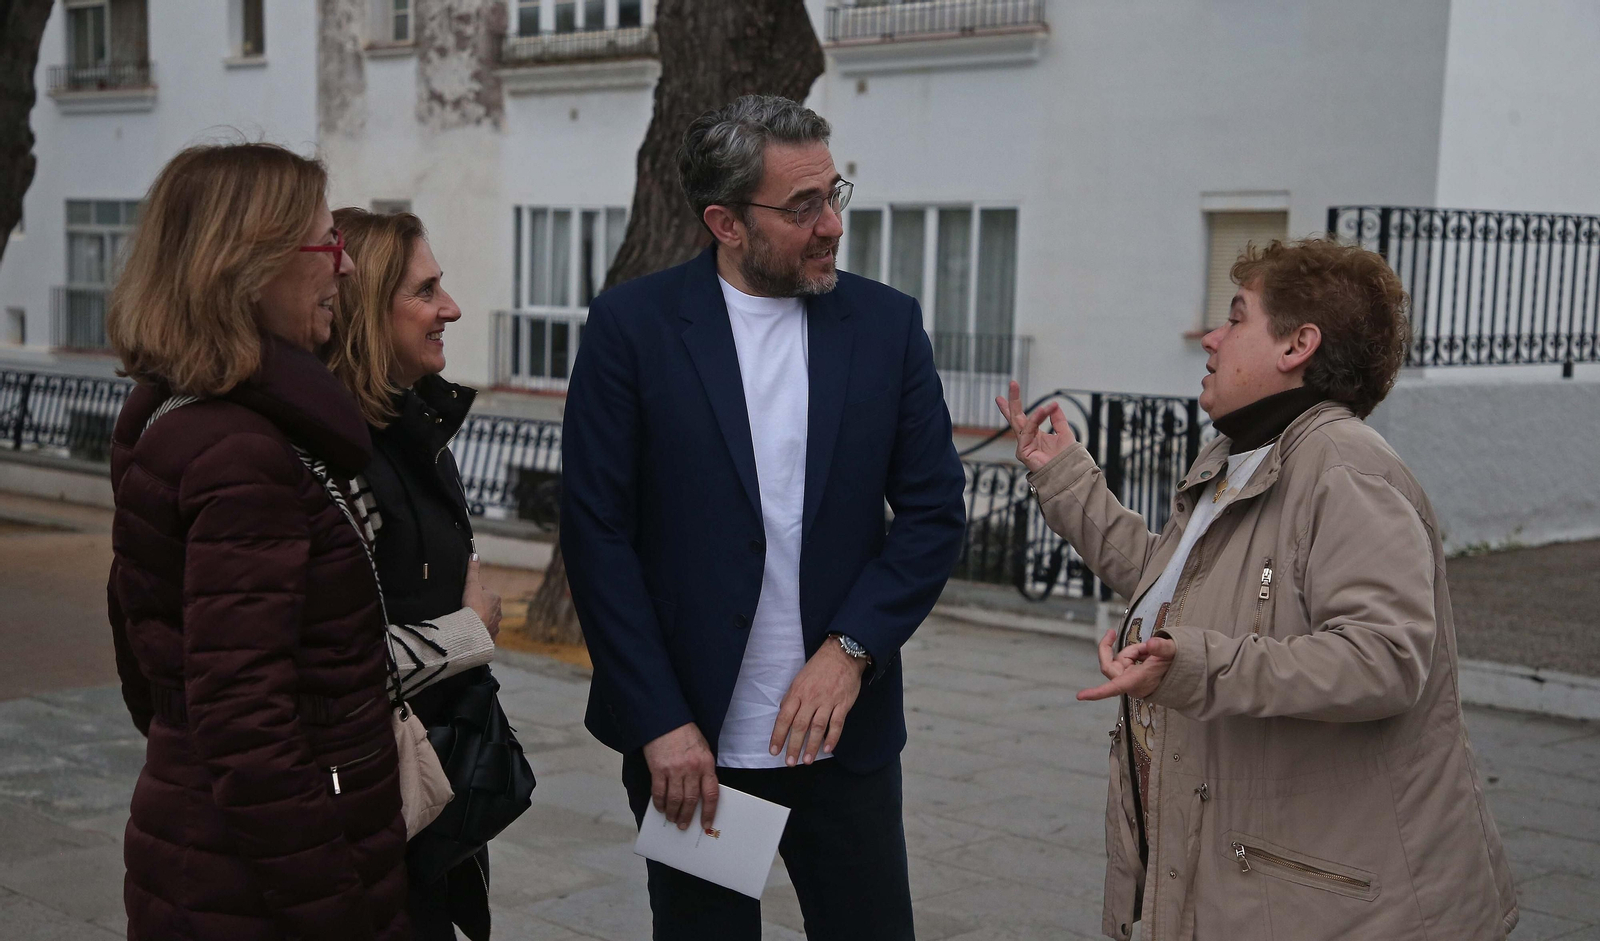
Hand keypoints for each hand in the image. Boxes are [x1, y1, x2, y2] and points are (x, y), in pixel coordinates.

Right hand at [463, 554, 501, 639]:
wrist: (472, 630)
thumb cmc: (472, 606)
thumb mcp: (471, 584)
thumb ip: (473, 570)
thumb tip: (474, 554)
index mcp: (496, 598)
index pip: (485, 592)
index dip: (474, 594)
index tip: (466, 598)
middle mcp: (499, 612)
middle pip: (487, 607)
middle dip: (478, 608)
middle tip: (465, 610)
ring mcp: (496, 625)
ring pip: (487, 620)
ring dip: (479, 620)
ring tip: (468, 621)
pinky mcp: (491, 637)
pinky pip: (485, 633)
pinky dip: (479, 632)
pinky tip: (472, 632)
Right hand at [642, 722, 718, 830]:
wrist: (666, 720)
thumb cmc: (685, 734)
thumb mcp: (703, 749)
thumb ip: (704, 769)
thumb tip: (702, 792)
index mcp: (706, 764)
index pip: (711, 794)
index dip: (709, 812)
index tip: (706, 824)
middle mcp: (691, 769)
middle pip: (691, 800)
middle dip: (687, 816)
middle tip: (683, 825)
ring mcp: (674, 770)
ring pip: (675, 799)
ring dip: (673, 812)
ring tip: (671, 818)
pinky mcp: (658, 769)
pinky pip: (659, 792)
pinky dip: (659, 803)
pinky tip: (659, 808)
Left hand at [769, 640, 865, 765]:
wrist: (842, 654)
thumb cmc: (819, 667)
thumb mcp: (799, 678)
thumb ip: (792, 697)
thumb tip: (784, 713)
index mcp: (797, 692)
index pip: (784, 717)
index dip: (778, 735)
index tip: (774, 750)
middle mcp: (811, 698)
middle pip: (800, 726)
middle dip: (793, 746)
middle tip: (790, 762)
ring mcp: (828, 701)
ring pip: (817, 727)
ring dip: (812, 745)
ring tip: (807, 760)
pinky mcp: (842, 703)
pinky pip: (837, 723)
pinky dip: (832, 737)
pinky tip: (828, 748)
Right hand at [996, 381, 1075, 472]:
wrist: (1069, 474)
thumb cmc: (1067, 459)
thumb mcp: (1065, 434)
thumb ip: (1058, 420)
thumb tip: (1054, 405)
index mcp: (1035, 436)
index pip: (1022, 418)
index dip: (1015, 404)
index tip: (1012, 388)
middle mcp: (1027, 440)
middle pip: (1015, 418)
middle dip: (1013, 400)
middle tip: (1012, 383)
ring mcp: (1023, 446)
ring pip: (1021, 423)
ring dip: (1035, 412)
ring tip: (1046, 407)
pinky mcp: (1023, 452)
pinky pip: (1027, 431)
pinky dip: (1035, 420)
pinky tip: (1043, 412)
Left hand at [1077, 629, 1176, 700]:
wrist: (1182, 672)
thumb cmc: (1175, 665)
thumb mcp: (1171, 652)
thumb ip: (1162, 648)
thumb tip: (1151, 642)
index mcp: (1136, 681)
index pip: (1114, 688)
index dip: (1097, 692)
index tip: (1080, 696)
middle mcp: (1129, 683)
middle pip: (1109, 665)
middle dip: (1110, 648)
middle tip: (1111, 632)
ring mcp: (1128, 680)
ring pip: (1119, 660)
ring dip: (1132, 651)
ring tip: (1149, 650)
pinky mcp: (1129, 676)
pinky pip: (1124, 660)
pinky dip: (1134, 653)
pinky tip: (1147, 654)